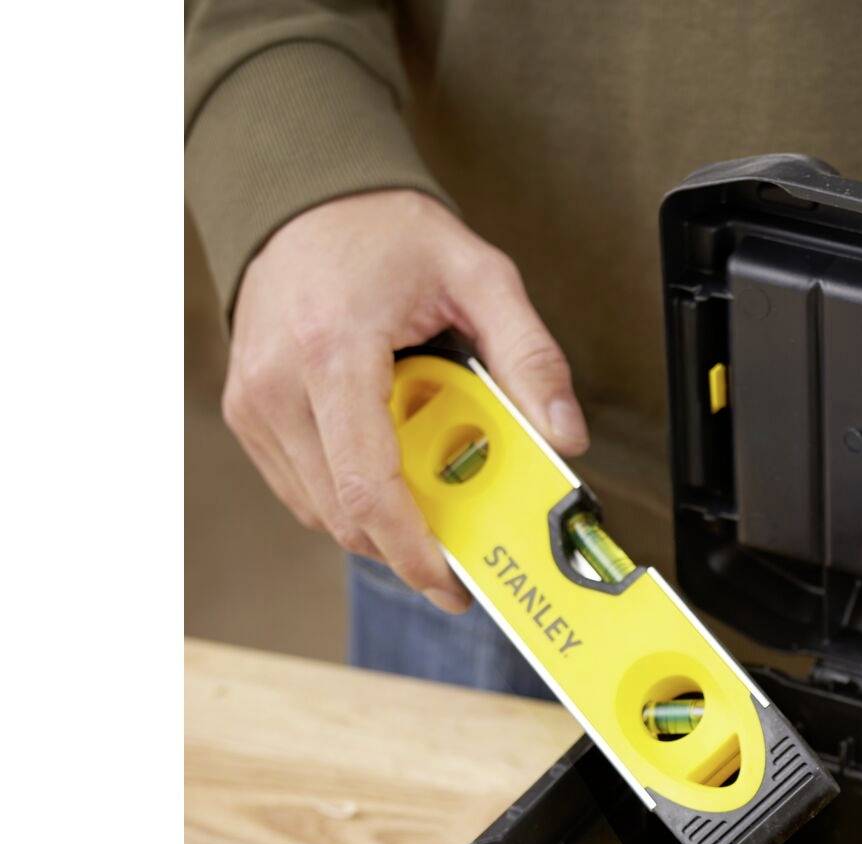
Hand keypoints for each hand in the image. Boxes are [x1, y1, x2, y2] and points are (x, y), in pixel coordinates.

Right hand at [224, 190, 587, 611]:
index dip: (413, 551)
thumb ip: (531, 356)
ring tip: (427, 489)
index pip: (369, 488)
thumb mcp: (482, 275)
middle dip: (407, 548)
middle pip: (346, 515)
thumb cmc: (385, 234)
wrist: (303, 194)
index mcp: (333, 352)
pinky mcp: (247, 413)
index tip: (452, 583)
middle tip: (462, 550)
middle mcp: (279, 384)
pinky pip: (303, 490)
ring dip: (381, 523)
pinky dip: (350, 497)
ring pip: (322, 512)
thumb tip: (566, 437)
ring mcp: (253, 403)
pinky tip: (387, 467)